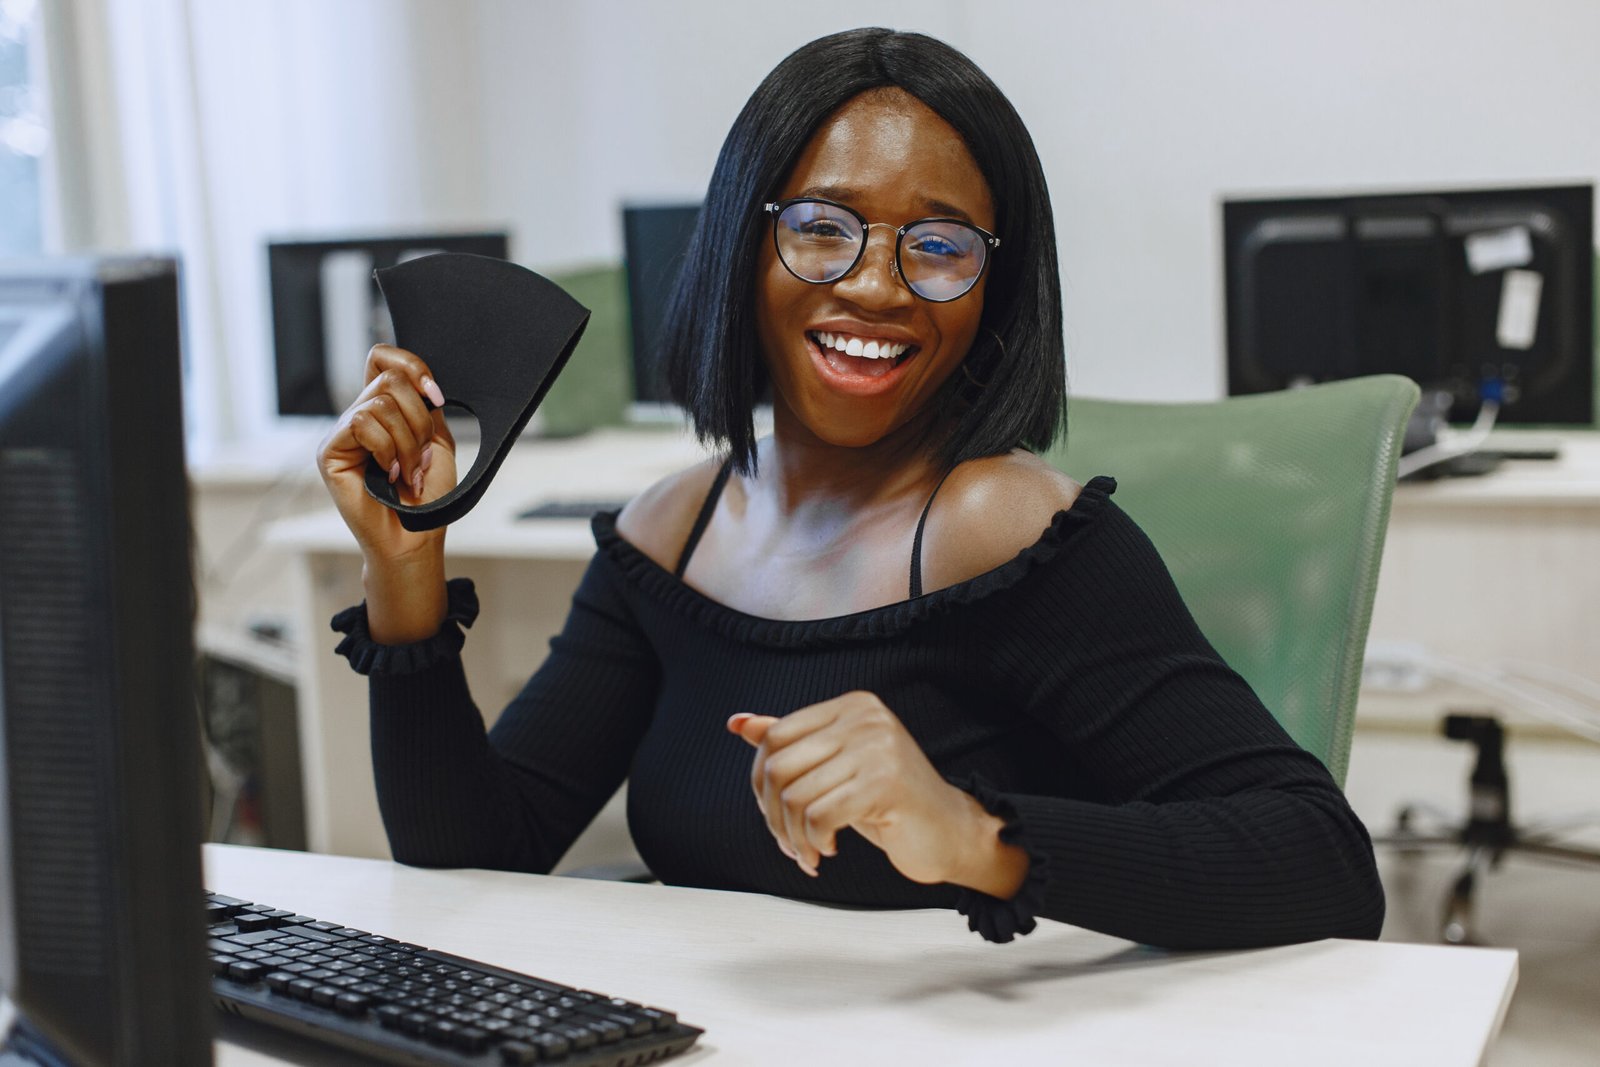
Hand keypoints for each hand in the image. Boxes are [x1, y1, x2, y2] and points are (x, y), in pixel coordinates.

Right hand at [316, 344, 456, 564]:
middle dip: (419, 419)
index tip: (435, 397)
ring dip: (407, 443)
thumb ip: (424, 405)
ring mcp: (342, 433)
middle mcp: (360, 415)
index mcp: (385, 408)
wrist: (417, 536)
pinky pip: (361, 423)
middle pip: (390, 378)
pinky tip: (390, 475)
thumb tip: (417, 380)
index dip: (413, 366)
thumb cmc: (428, 495)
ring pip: (380, 403)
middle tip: (422, 455)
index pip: (384, 357)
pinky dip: (387, 450)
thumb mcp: (436, 439)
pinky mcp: (330, 451)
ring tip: (409, 473)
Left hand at [728, 692, 1021, 892]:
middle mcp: (865, 717)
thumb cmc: (887, 800)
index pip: (775, 736)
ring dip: (794, 837)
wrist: (949, 832)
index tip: (773, 813)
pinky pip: (820, 816)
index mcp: (851, 705)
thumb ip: (792, 743)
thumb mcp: (835, 767)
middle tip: (789, 843)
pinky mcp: (885, 783)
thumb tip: (736, 723)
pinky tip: (830, 850)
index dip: (761, 781)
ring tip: (809, 852)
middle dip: (773, 815)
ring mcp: (877, 747)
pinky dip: (815, 842)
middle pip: (779, 766)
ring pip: (796, 796)